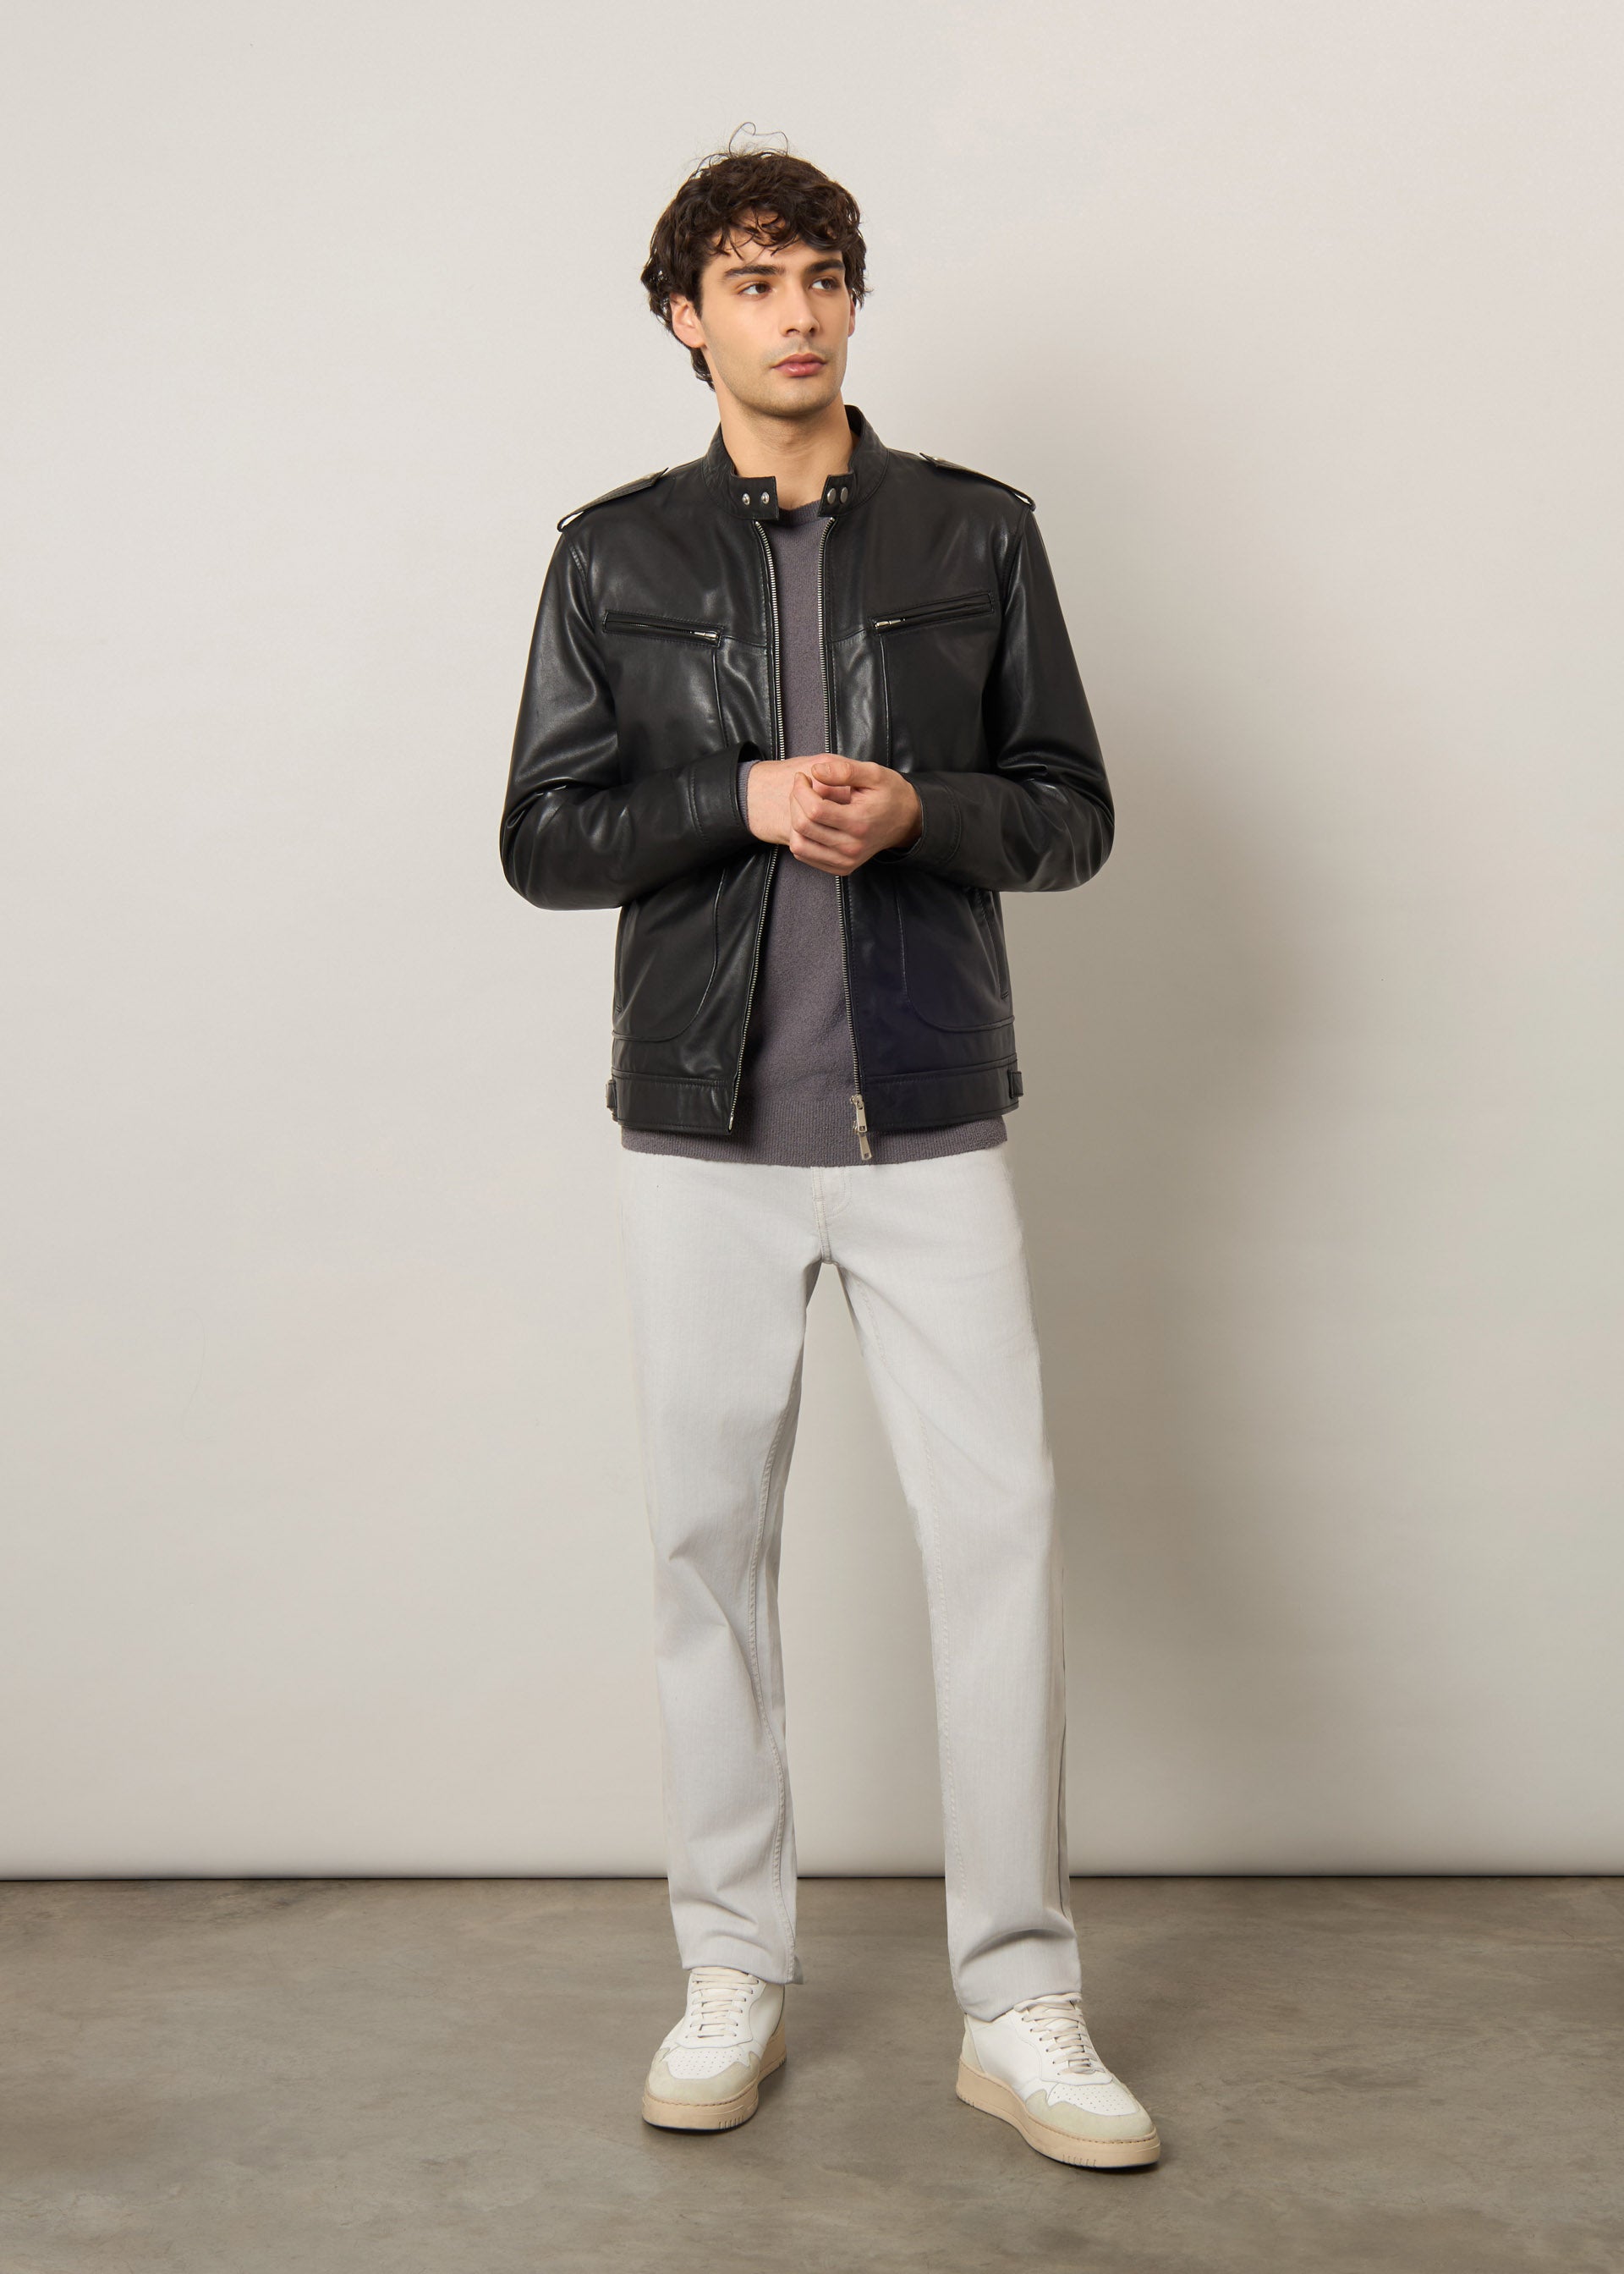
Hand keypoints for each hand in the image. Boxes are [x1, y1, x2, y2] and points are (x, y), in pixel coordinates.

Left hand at [747, 755, 920, 873]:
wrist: (906, 820)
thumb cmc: (889, 793)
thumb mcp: (873, 773)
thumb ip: (845, 770)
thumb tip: (815, 772)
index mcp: (859, 822)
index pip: (814, 810)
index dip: (801, 790)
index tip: (802, 777)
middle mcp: (852, 847)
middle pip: (803, 826)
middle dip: (795, 801)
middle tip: (802, 787)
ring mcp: (846, 861)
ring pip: (799, 845)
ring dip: (794, 821)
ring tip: (804, 805)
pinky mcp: (841, 868)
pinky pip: (805, 856)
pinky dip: (800, 837)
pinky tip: (811, 822)